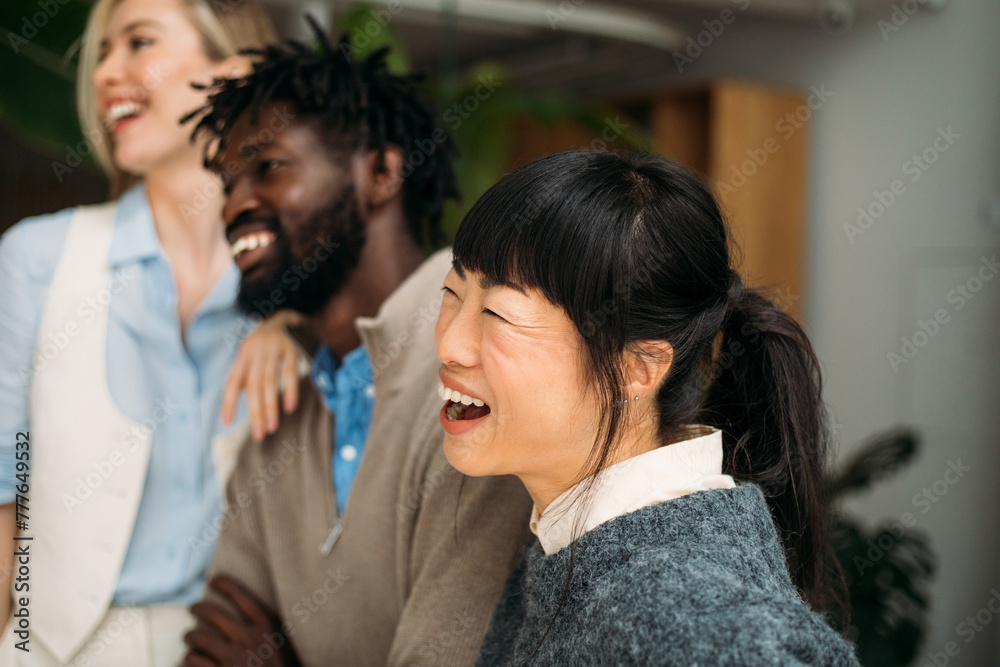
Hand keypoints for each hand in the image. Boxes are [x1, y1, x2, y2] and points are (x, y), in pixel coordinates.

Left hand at [183, 575, 299, 666]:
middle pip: (213, 613)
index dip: (226, 584)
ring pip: (197, 637)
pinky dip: (189, 659)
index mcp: (266, 628)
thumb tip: (243, 613)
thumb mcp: (280, 645)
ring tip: (190, 638)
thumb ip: (264, 629)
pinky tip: (192, 660)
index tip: (215, 581)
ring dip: (190, 636)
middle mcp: (248, 639)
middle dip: (198, 608)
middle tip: (194, 608)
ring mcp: (232, 658)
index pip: (242, 596)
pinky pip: (193, 661)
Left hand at [223, 309, 307, 439]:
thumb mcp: (250, 357)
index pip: (232, 382)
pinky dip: (289, 390)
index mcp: (243, 356)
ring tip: (271, 427)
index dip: (228, 402)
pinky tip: (289, 407)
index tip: (226, 424)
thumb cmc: (264, 346)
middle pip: (253, 386)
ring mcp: (273, 349)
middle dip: (255, 412)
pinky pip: (289, 371)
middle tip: (259, 434)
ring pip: (269, 381)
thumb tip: (230, 410)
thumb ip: (243, 378)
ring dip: (270, 406)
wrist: (285, 317)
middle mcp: (255, 352)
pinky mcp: (291, 349)